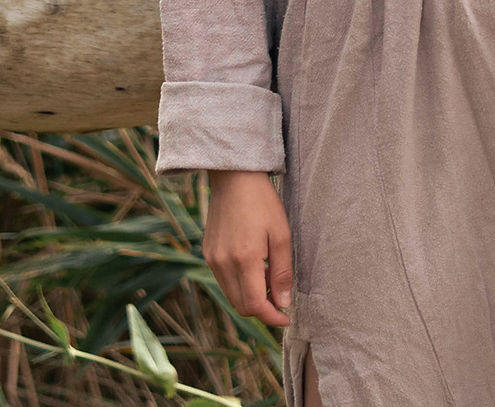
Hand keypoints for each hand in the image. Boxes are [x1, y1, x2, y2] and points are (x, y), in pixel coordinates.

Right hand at [203, 169, 294, 328]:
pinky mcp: (207, 253)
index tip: (287, 317)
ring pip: (231, 295)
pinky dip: (240, 284)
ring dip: (251, 297)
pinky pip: (224, 281)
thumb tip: (283, 303)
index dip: (272, 317)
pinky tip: (255, 268)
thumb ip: (282, 271)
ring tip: (270, 280)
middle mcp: (223, 264)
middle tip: (281, 298)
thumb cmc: (263, 203)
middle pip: (241, 305)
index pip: (255, 305)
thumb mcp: (282, 234)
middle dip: (263, 309)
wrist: (234, 178)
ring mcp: (212, 259)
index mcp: (244, 259)